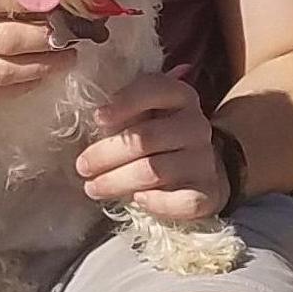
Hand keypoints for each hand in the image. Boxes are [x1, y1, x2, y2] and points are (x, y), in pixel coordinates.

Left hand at [76, 73, 226, 220]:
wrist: (195, 172)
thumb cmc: (156, 140)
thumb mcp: (141, 117)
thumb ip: (122, 113)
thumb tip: (97, 120)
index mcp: (180, 97)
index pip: (156, 89)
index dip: (126, 102)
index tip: (97, 118)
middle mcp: (197, 125)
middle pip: (146, 138)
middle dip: (107, 154)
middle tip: (82, 167)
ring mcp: (205, 160)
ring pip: (156, 171)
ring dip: (118, 181)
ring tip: (93, 188)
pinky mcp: (210, 192)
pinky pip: (184, 200)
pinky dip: (158, 202)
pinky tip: (137, 200)